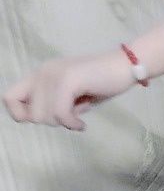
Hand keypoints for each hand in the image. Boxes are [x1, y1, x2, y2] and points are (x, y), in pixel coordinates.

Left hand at [1, 49, 135, 129]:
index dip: (22, 114)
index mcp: (41, 74)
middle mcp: (43, 72)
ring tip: (78, 114)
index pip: (9, 97)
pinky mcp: (68, 80)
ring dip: (63, 122)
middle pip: (30, 115)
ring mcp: (55, 74)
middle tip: (70, 115)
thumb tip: (39, 119)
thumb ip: (52, 104)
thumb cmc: (101, 83)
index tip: (47, 118)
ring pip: (44, 116)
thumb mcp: (70, 96)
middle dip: (51, 122)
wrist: (125, 67)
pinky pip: (60, 114)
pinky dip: (71, 123)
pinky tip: (82, 122)